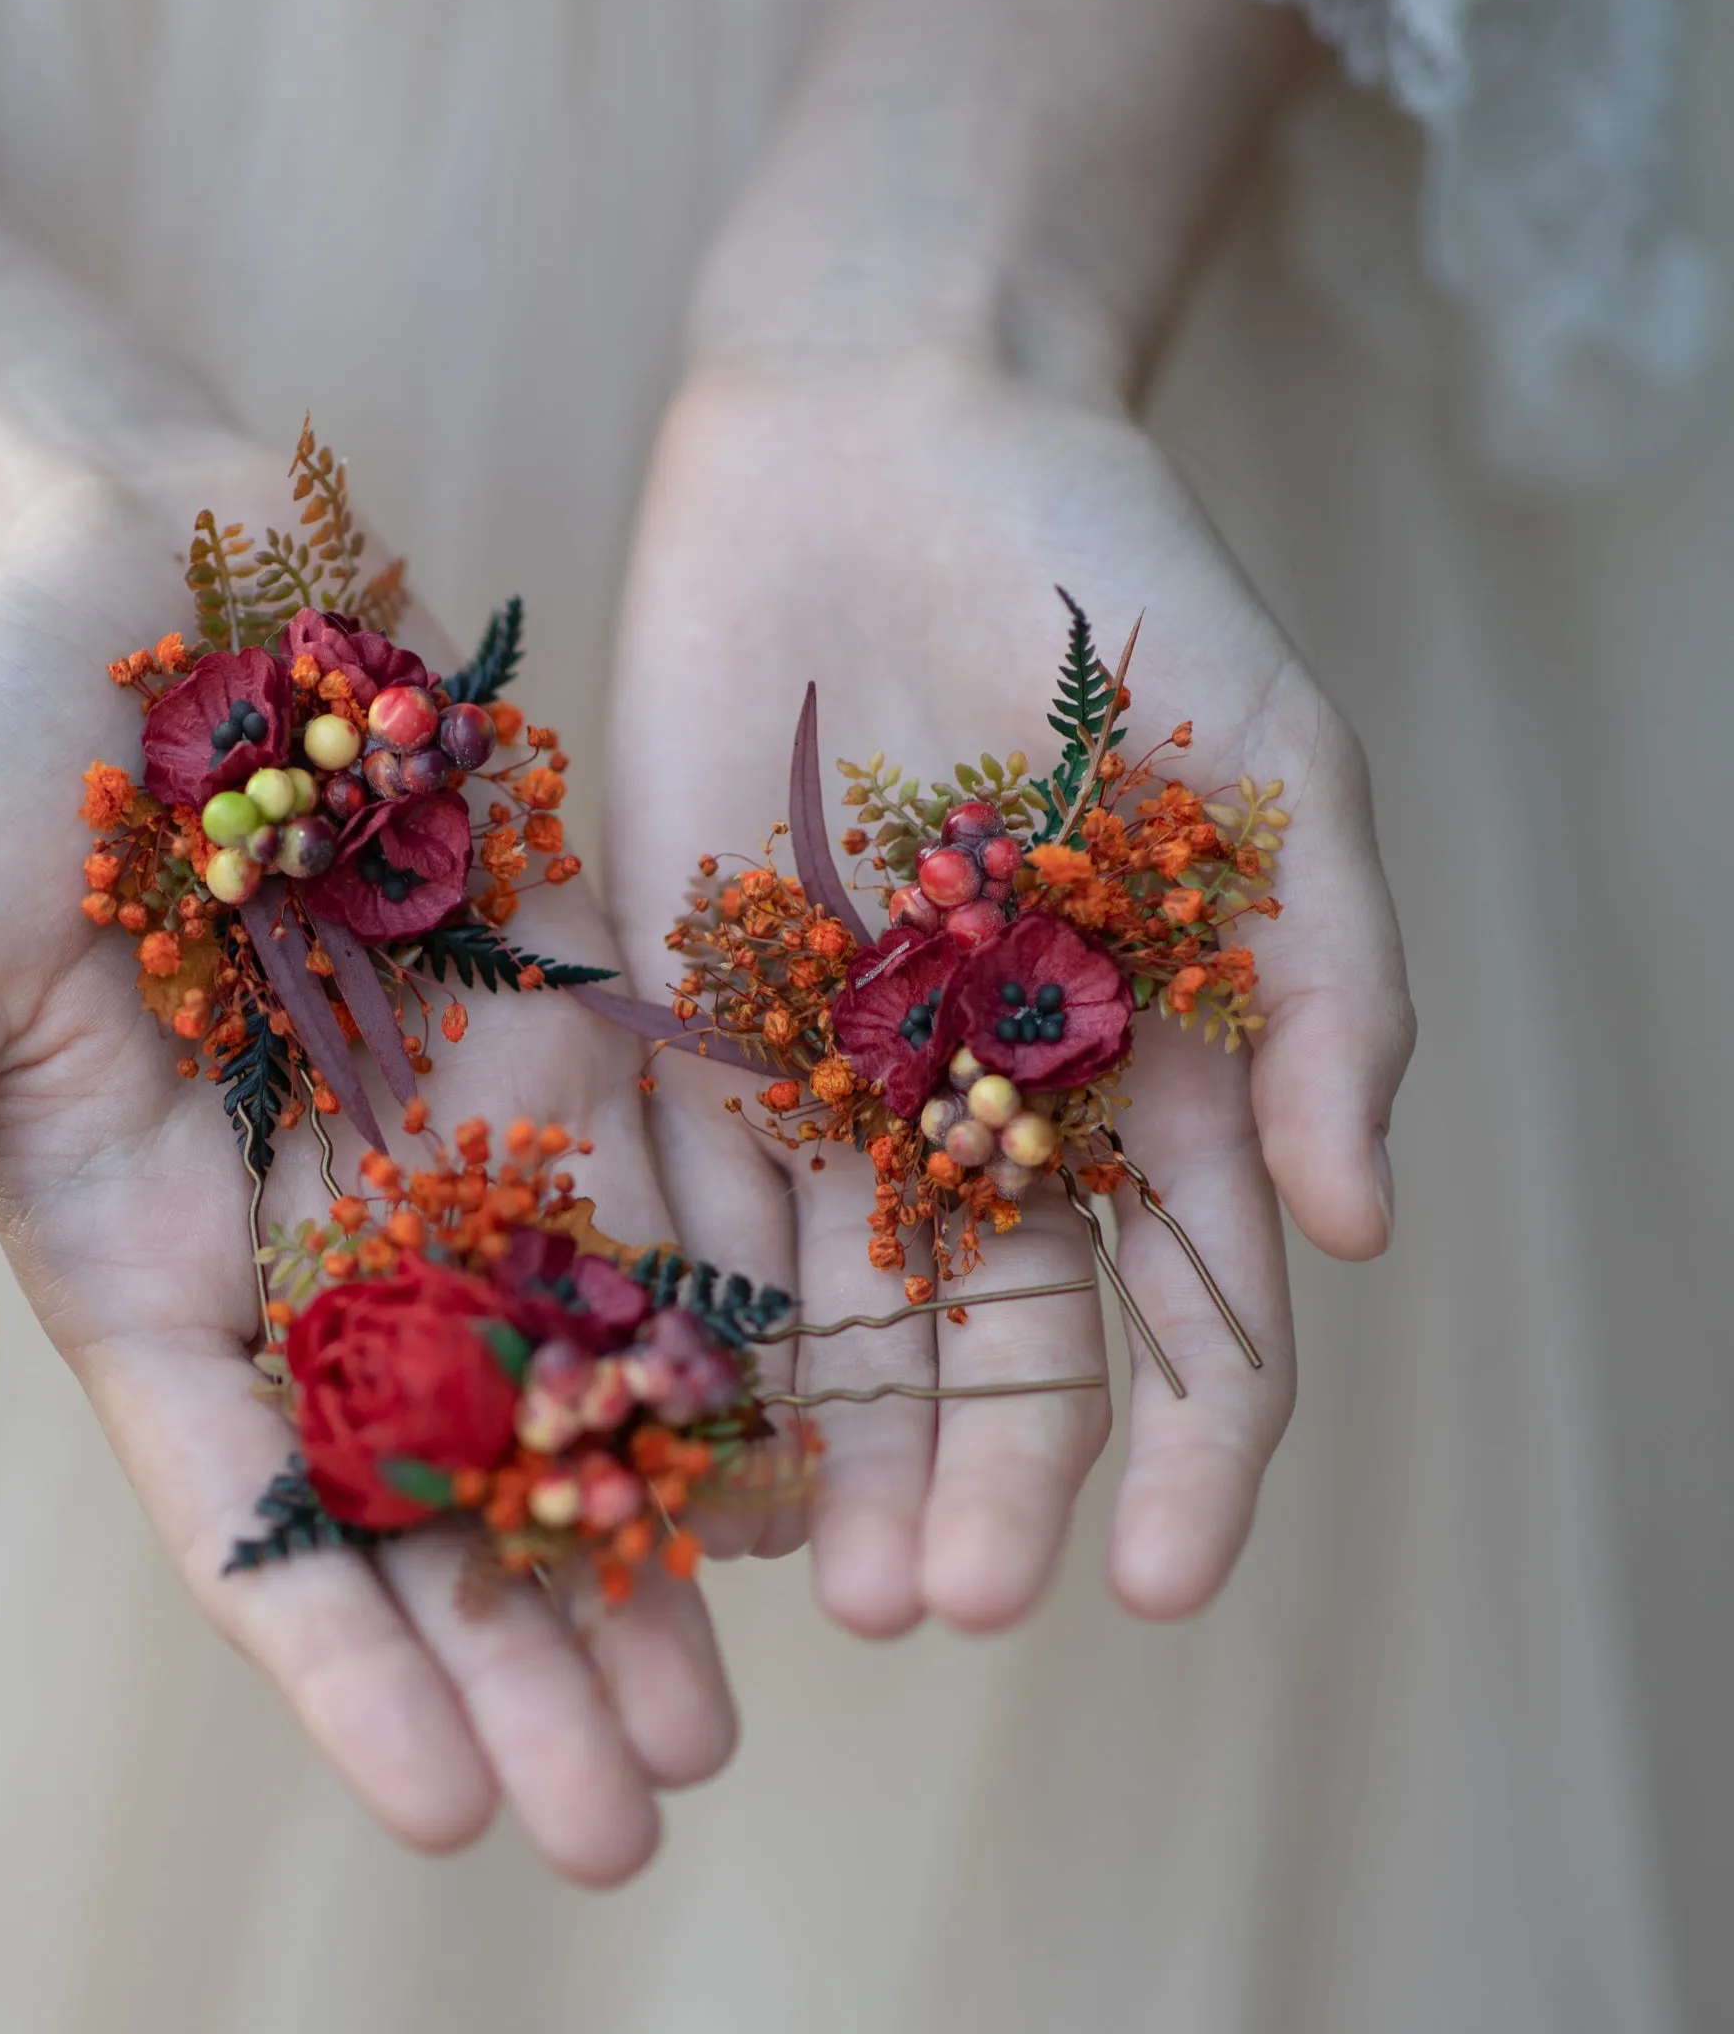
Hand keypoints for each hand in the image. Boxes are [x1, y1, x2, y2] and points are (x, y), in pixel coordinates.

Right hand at [0, 466, 737, 1883]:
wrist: (117, 563)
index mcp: (146, 1274)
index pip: (259, 1522)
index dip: (347, 1675)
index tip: (443, 1826)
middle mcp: (309, 1250)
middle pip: (433, 1503)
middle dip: (525, 1668)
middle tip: (633, 1828)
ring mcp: (445, 1154)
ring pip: (563, 1397)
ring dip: (637, 1558)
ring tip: (725, 1718)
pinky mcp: (561, 1044)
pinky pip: (660, 1219)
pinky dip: (723, 1350)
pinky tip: (799, 1476)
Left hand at [611, 341, 1412, 1637]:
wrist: (892, 427)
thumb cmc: (1122, 594)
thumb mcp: (1276, 771)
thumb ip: (1321, 991)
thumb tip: (1355, 1230)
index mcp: (1158, 1085)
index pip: (1192, 1327)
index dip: (1184, 1468)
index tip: (1152, 1588)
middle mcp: (996, 1122)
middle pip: (1003, 1357)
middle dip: (986, 1492)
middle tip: (945, 1605)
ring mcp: (837, 1084)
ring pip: (841, 1319)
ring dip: (836, 1457)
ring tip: (824, 1587)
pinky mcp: (689, 1023)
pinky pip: (686, 1193)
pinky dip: (687, 1310)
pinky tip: (677, 1425)